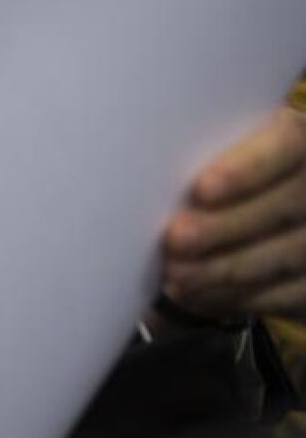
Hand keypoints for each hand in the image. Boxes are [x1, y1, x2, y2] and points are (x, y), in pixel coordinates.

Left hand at [163, 107, 305, 320]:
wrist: (250, 213)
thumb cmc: (216, 172)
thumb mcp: (211, 152)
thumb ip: (195, 155)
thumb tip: (147, 176)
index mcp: (298, 140)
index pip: (286, 145)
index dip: (247, 169)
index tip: (202, 189)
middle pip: (283, 208)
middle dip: (225, 227)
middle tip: (175, 239)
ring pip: (284, 257)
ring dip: (224, 269)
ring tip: (176, 275)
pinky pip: (285, 294)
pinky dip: (236, 297)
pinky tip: (196, 295)